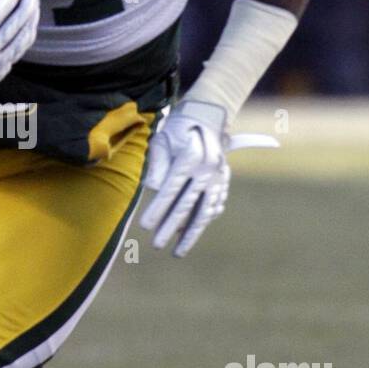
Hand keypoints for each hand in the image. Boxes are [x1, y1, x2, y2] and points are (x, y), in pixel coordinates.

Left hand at [140, 99, 277, 257]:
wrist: (208, 116)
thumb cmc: (178, 128)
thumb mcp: (163, 139)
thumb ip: (157, 163)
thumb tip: (152, 188)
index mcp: (191, 157)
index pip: (171, 188)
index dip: (158, 208)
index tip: (145, 226)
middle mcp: (207, 169)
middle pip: (186, 204)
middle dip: (169, 227)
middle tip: (156, 244)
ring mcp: (218, 177)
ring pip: (204, 211)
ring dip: (190, 233)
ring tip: (177, 251)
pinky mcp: (223, 182)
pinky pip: (213, 207)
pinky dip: (201, 222)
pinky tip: (188, 234)